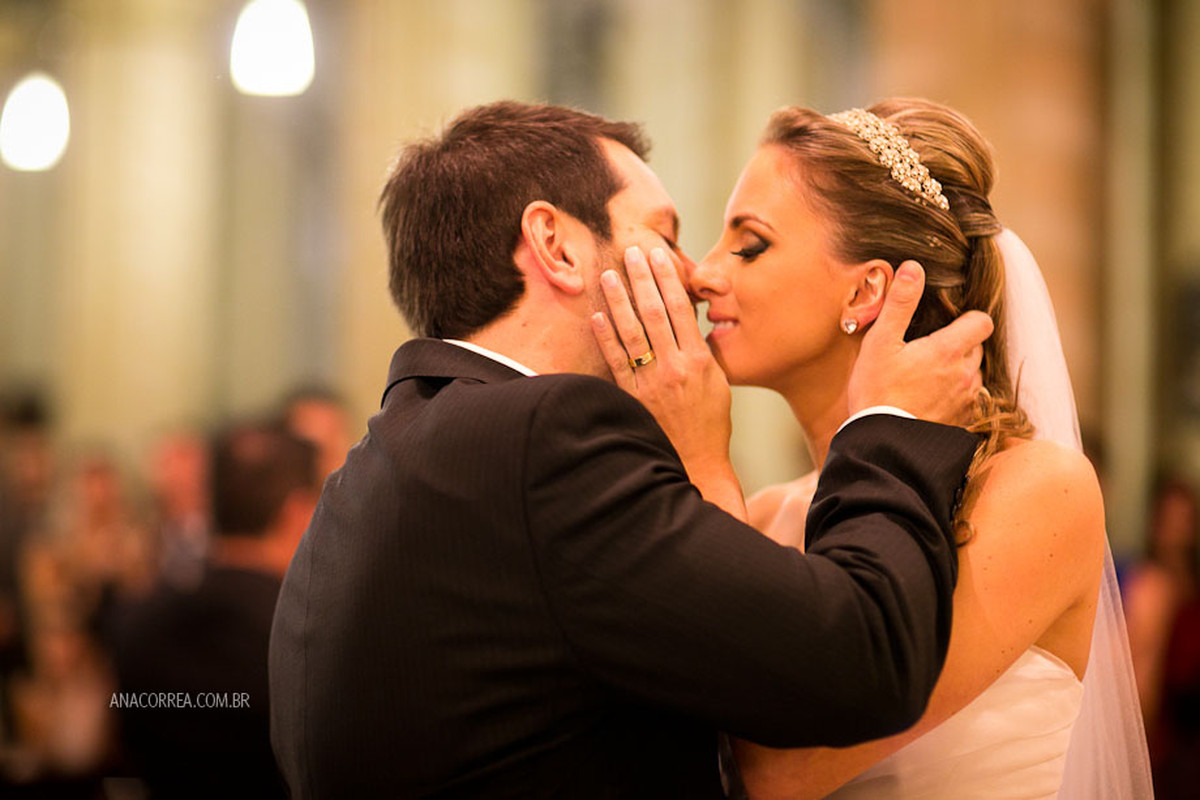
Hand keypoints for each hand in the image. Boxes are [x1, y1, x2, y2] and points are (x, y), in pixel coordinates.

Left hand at [592, 246, 744, 517]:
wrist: (696, 462)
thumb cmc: (710, 422)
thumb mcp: (719, 384)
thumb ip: (704, 352)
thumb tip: (692, 322)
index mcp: (700, 360)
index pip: (681, 309)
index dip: (668, 279)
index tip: (659, 256)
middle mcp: (675, 366)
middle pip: (655, 312)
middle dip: (641, 279)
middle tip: (631, 252)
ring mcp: (652, 381)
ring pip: (632, 332)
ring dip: (618, 300)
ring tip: (608, 275)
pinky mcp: (633, 397)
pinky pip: (617, 362)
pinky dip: (605, 338)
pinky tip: (597, 317)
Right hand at [847, 261, 993, 425]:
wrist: (882, 443)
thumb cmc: (877, 391)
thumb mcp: (881, 342)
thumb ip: (900, 303)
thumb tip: (914, 268)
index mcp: (949, 350)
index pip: (982, 322)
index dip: (968, 318)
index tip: (948, 322)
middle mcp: (966, 374)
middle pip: (976, 347)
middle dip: (959, 344)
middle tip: (928, 350)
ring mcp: (966, 400)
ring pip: (972, 375)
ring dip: (957, 372)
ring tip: (926, 378)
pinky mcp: (962, 423)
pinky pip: (967, 401)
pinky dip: (953, 397)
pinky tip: (928, 400)